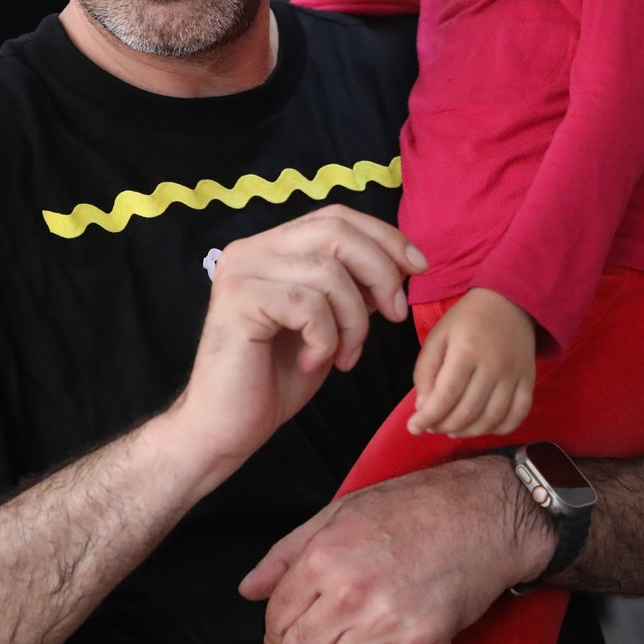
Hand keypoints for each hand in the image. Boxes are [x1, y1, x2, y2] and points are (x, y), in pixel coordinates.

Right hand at [165, 205, 424, 487]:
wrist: (225, 427)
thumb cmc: (275, 378)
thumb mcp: (328, 323)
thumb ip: (351, 288)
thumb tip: (399, 263)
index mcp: (270, 247)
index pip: (336, 217)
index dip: (383, 237)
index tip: (417, 269)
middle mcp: (251, 250)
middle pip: (335, 232)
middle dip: (380, 272)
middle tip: (394, 315)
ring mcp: (240, 272)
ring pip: (328, 272)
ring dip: (353, 320)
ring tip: (344, 355)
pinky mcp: (238, 301)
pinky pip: (309, 306)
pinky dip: (326, 339)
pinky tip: (311, 362)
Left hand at [239, 456, 552, 643]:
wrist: (482, 513)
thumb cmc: (412, 506)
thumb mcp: (338, 513)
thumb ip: (286, 553)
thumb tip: (250, 588)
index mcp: (323, 557)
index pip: (278, 617)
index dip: (273, 637)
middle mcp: (350, 591)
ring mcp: (387, 619)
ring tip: (362, 634)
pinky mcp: (423, 640)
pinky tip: (394, 640)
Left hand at [408, 287, 536, 437]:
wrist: (509, 302)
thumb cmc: (466, 320)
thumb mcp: (438, 337)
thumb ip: (426, 371)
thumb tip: (423, 408)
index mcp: (466, 350)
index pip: (447, 394)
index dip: (429, 416)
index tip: (413, 428)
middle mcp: (493, 365)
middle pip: (468, 410)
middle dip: (445, 426)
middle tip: (433, 427)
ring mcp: (515, 375)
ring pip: (492, 418)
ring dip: (469, 432)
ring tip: (453, 429)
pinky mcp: (530, 380)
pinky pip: (518, 415)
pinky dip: (499, 429)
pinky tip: (482, 426)